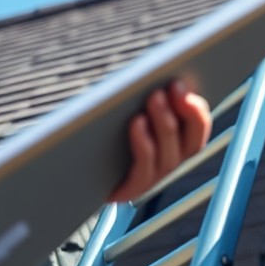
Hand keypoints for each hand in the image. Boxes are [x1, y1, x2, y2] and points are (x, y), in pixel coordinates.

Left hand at [109, 81, 211, 202]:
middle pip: (191, 143)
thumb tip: (165, 74)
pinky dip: (144, 145)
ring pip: (169, 156)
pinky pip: (143, 172)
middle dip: (187, 113)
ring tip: (155, 96)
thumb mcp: (126, 105)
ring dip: (165, 123)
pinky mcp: (128, 191)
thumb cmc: (100, 126)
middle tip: (174, 84)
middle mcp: (168, 162)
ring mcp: (150, 179)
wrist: (67, 166)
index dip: (197, 107)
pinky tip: (137, 122)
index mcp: (174, 141)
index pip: (197, 128)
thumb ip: (147, 92)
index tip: (186, 81)